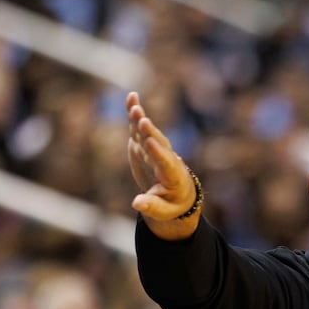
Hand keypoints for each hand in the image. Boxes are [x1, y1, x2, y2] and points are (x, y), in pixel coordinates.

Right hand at [125, 92, 197, 222]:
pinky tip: (131, 97)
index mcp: (174, 176)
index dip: (158, 153)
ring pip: (150, 132)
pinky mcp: (145, 145)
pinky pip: (141, 128)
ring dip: (142, 120)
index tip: (150, 143)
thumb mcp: (164, 211)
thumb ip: (151, 206)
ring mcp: (155, 149)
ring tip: (135, 106)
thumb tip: (136, 204)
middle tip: (143, 121)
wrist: (177, 193)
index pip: (166, 163)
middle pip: (160, 144)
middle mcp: (167, 159)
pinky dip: (136, 114)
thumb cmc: (172, 205)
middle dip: (151, 133)